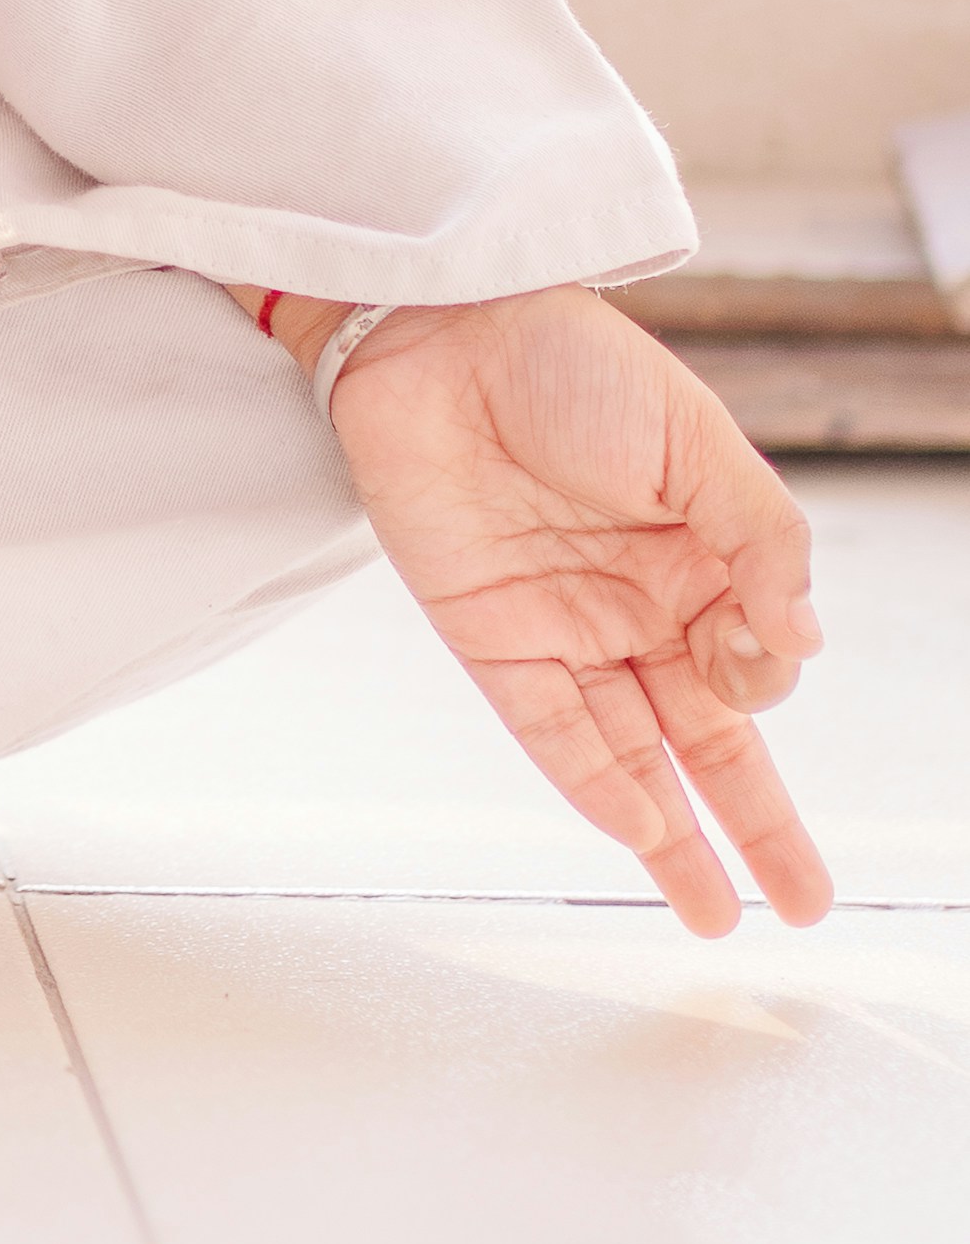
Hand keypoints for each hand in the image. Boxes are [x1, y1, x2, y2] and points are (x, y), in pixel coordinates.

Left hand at [323, 284, 828, 936]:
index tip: (759, 646)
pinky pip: (551, 730)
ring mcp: (566, 627)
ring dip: (677, 837)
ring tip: (719, 914)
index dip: (764, 673)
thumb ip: (761, 541)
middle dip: (760, 824)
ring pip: (635, 756)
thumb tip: (801, 644)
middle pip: (710, 738)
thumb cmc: (570, 361)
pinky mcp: (491, 635)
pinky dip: (596, 784)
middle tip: (804, 903)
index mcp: (701, 556)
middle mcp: (638, 605)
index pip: (756, 661)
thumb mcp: (695, 440)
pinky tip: (642, 836)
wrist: (438, 329)